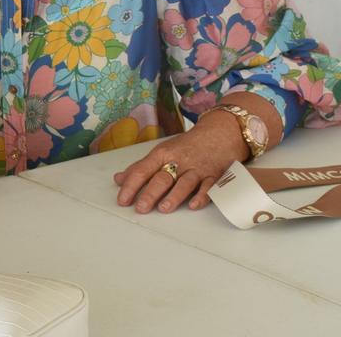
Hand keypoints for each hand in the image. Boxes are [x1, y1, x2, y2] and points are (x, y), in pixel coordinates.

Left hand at [114, 110, 247, 213]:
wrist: (220, 132)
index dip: (131, 185)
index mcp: (163, 154)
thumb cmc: (188, 145)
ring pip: (184, 183)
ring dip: (174, 196)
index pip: (143, 170)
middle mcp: (179, 161)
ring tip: (164, 208)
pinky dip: (202, 196)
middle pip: (162, 178)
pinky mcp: (214, 175)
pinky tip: (194, 205)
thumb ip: (141, 167)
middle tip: (141, 207)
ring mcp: (197, 169)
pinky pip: (208, 187)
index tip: (123, 200)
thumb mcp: (162, 151)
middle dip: (150, 193)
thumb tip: (119, 179)